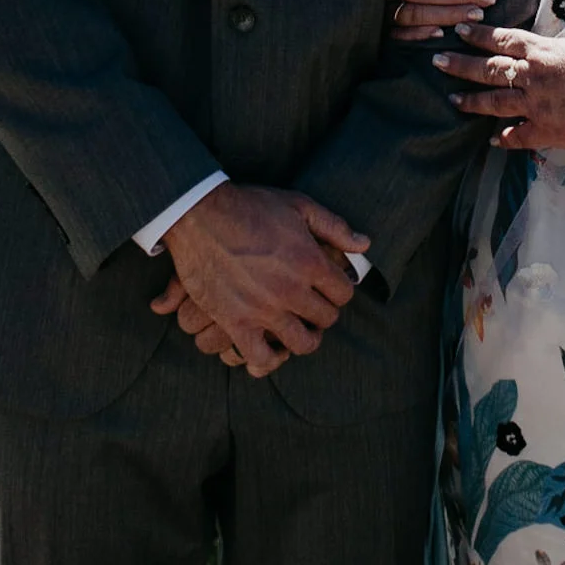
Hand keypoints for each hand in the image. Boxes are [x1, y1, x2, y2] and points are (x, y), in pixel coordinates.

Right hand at [148, 184, 366, 375]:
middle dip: (324, 312)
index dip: (339, 290)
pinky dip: (271, 360)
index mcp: (310, 262)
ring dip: (305, 338)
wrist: (199, 214)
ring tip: (298, 328)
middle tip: (312, 305)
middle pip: (326, 318)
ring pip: (302, 344)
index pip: (344, 293)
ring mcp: (263, 310)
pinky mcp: (235, 322)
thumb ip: (335, 227)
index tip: (328, 287)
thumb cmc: (251, 206)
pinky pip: (261, 358)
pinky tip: (272, 346)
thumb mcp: (298, 205)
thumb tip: (365, 244)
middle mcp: (291, 290)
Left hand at [436, 24, 564, 151]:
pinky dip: (504, 138)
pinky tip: (493, 141)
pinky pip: (518, 136)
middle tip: (437, 60)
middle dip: (461, 64)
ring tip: (452, 98)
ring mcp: (535, 105)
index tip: (460, 29)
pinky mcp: (545, 131)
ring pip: (494, 102)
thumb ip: (564, 48)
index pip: (503, 39)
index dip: (479, 34)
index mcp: (543, 51)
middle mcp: (532, 76)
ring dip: (471, 100)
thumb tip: (560, 47)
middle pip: (489, 68)